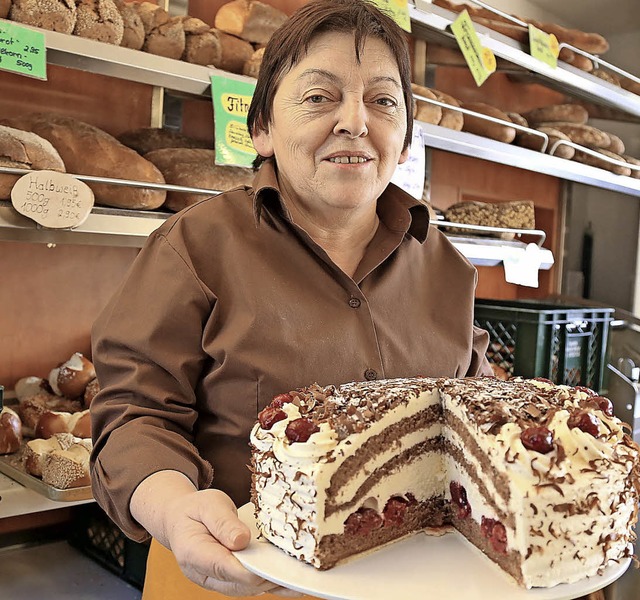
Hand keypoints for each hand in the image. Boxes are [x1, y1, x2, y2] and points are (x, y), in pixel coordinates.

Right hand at [165, 488, 297, 595]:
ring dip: (273, 584)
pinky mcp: (227, 580)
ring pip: (247, 589)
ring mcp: (215, 581)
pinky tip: (291, 582)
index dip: (251, 569)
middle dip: (269, 579)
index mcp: (194, 554)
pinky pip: (249, 586)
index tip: (275, 566)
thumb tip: (242, 541)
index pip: (225, 568)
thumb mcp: (207, 504)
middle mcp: (204, 575)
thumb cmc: (194, 510)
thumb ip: (223, 522)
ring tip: (302, 579)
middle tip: (298, 573)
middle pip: (240, 584)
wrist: (180, 519)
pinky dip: (269, 583)